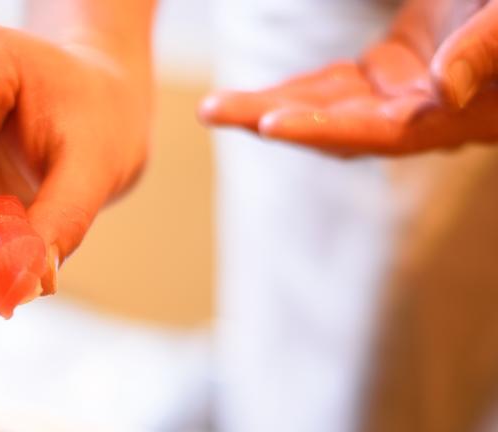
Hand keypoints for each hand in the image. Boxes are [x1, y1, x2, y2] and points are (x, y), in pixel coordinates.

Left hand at [199, 0, 497, 155]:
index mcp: (454, 114)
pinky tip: (253, 98)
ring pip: (325, 106)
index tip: (267, 125)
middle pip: (333, 126)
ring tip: (212, 108)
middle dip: (270, 119)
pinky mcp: (397, 67)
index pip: (377, 131)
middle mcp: (422, 115)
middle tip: (211, 110)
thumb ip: (486, 50)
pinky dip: (298, 88)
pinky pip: (337, 85)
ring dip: (269, 106)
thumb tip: (440, 89)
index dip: (321, 128)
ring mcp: (406, 94)